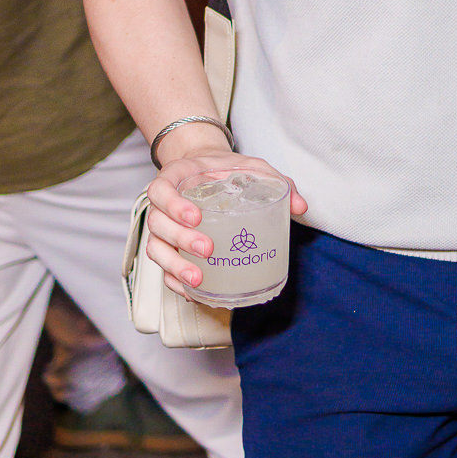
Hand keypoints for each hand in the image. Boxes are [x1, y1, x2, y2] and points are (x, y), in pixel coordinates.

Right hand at [147, 144, 305, 294]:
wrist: (205, 169)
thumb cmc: (225, 169)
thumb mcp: (250, 166)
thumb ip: (274, 180)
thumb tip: (300, 207)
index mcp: (176, 178)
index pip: (161, 189)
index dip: (173, 204)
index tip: (196, 216)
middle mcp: (163, 204)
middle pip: (158, 224)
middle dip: (181, 239)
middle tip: (208, 248)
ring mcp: (163, 228)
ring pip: (156, 249)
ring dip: (174, 266)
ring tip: (198, 279)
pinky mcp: (168, 248)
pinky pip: (162, 268)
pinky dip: (174, 281)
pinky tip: (193, 291)